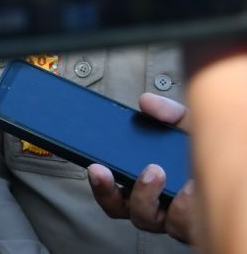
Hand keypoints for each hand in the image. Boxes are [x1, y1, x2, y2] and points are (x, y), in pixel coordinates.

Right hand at [86, 93, 195, 243]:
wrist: (237, 163)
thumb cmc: (206, 151)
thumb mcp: (188, 126)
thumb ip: (167, 112)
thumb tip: (146, 102)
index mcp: (142, 181)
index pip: (111, 189)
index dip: (100, 182)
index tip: (97, 167)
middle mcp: (152, 204)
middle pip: (119, 209)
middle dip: (112, 191)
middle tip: (125, 168)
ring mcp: (170, 219)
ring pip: (145, 219)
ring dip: (147, 196)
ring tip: (158, 172)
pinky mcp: (191, 227)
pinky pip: (180, 225)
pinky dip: (183, 205)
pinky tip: (190, 185)